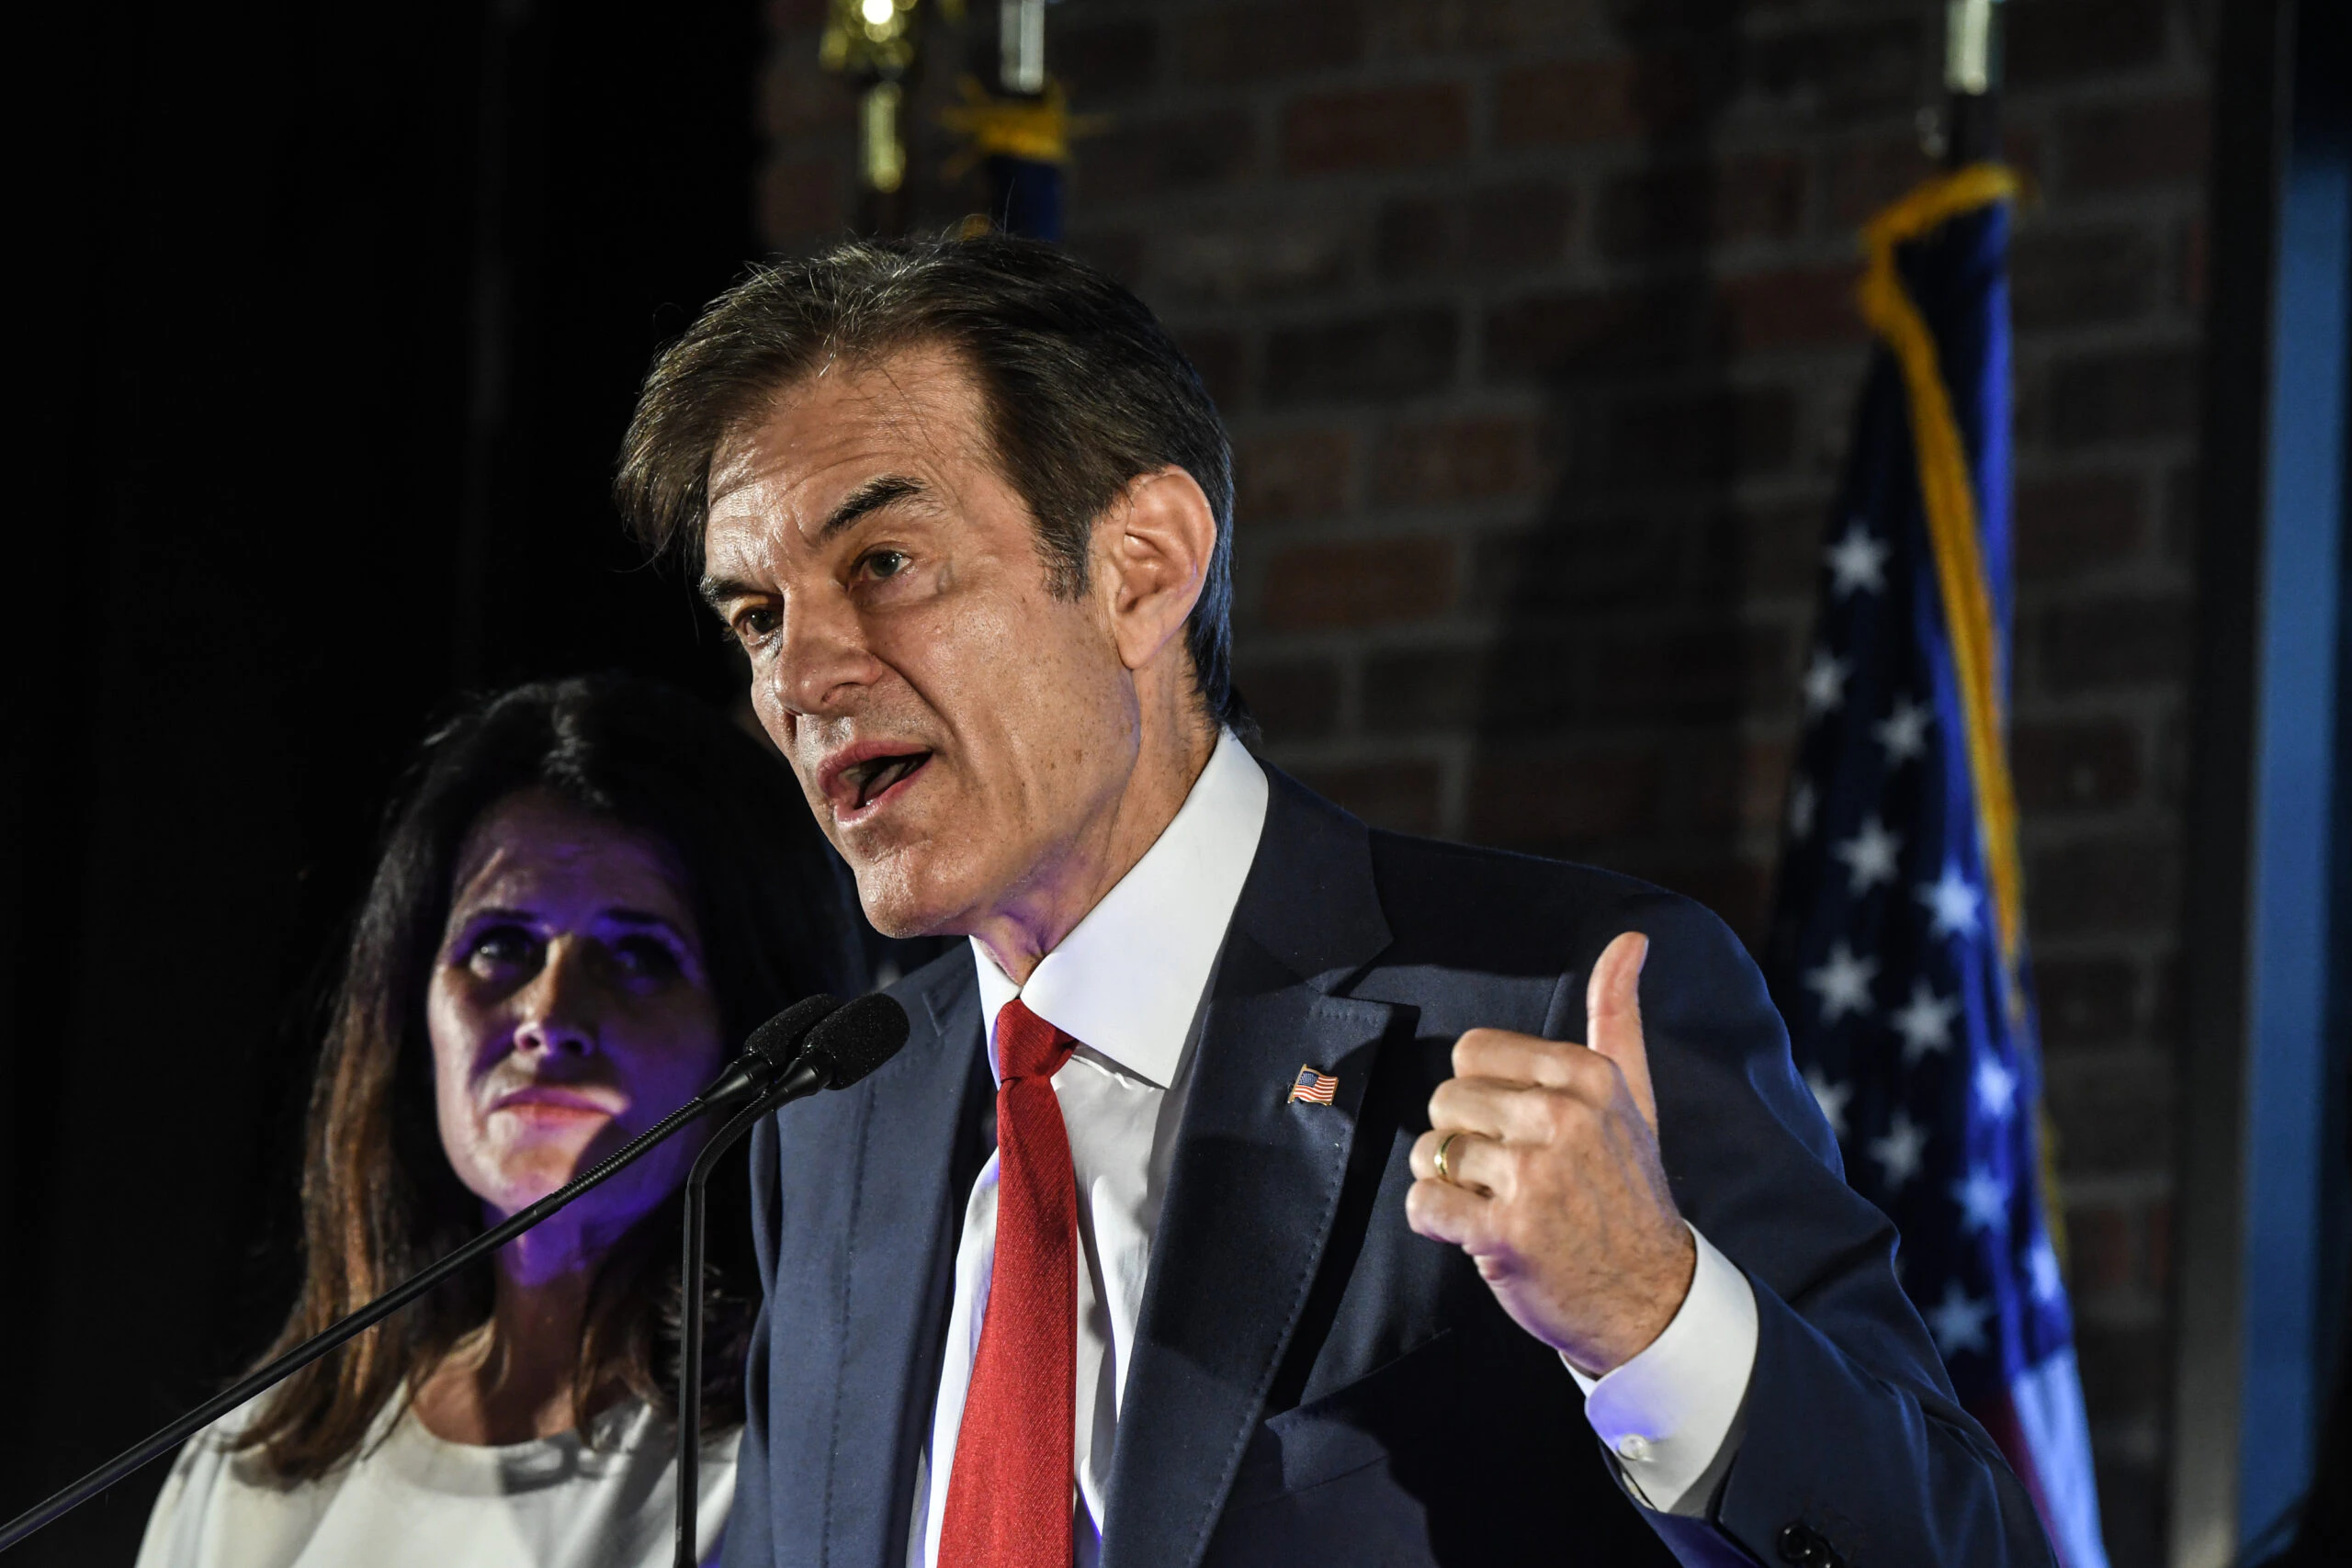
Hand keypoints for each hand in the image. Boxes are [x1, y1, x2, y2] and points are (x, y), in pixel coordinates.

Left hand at [1405, 931, 1694, 1375]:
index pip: (1472, 1052)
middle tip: (1511, 1177)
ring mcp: (1535, 1176)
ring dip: (1452, 1186)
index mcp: (1588, 1076)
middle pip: (1444, 1100)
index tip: (1521, 1130)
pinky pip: (1423, 1204)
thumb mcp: (1633, 1095)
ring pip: (1430, 1152)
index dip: (1483, 1095)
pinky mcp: (1506, 1233)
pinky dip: (1437, 1223)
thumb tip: (1631, 938)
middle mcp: (1563, 1118)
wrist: (1652, 1296)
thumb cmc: (1628, 1188)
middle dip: (1465, 1141)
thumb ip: (1618, 1014)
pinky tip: (1478, 1233)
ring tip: (1500, 1205)